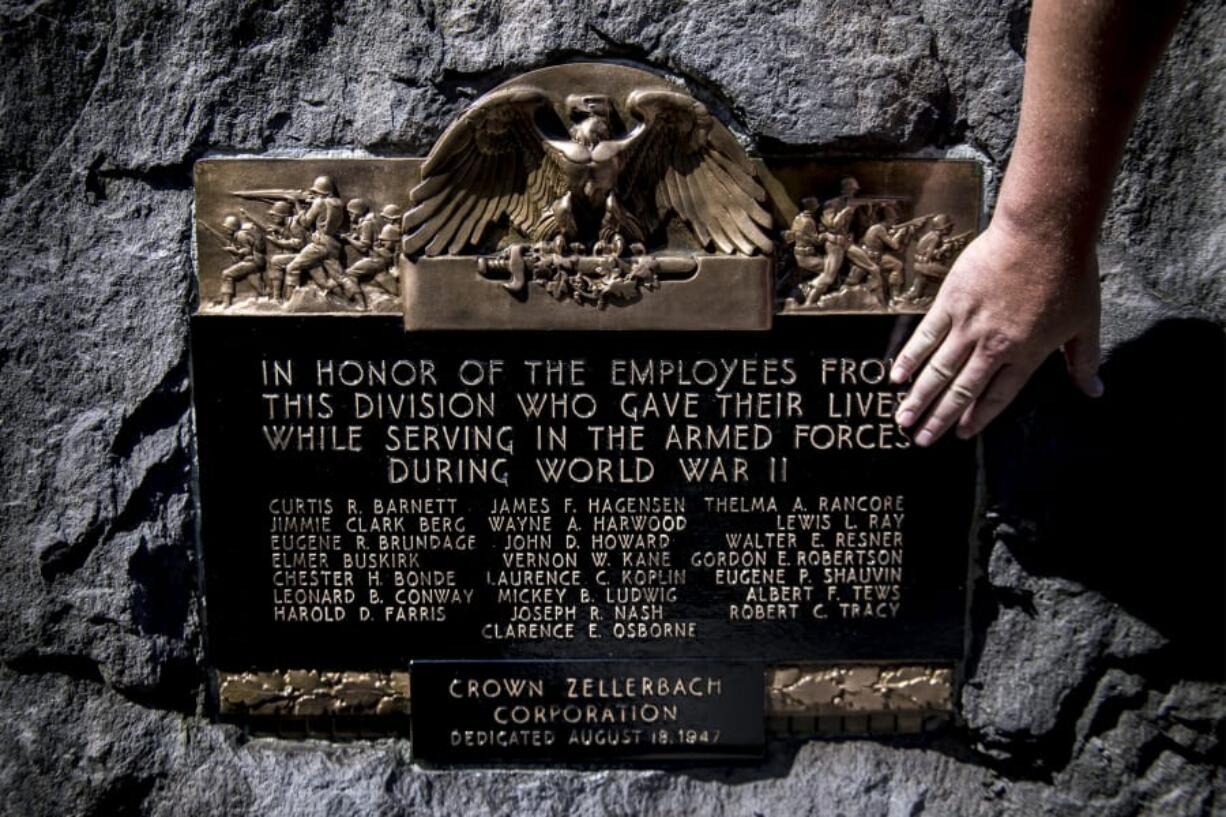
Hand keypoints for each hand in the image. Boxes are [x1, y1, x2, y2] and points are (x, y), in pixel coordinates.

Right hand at [890, 216, 1102, 445]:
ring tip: (902, 419)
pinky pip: (926, 336)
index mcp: (1026, 354)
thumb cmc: (1069, 275)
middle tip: (921, 440)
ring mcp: (969, 325)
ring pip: (939, 370)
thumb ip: (1084, 361)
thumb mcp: (1086, 323)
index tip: (961, 434)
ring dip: (919, 398)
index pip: (998, 396)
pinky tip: (896, 375)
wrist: (1043, 233)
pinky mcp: (951, 301)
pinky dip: (910, 357)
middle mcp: (993, 346)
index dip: (979, 417)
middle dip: (940, 418)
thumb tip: (1095, 391)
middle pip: (962, 390)